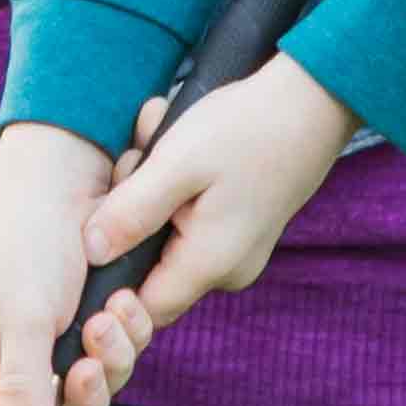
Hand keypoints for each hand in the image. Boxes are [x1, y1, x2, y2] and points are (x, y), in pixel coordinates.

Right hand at [0, 128, 120, 405]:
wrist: (66, 175)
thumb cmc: (30, 238)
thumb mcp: (24, 314)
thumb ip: (22, 383)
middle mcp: (9, 358)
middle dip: (85, 393)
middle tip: (92, 358)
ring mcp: (50, 341)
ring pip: (93, 388)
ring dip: (112, 357)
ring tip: (111, 312)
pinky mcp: (86, 322)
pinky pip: (116, 355)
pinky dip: (127, 334)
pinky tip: (124, 300)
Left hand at [77, 59, 359, 362]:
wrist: (314, 98)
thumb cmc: (247, 128)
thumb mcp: (177, 164)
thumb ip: (130, 213)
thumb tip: (91, 252)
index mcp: (210, 265)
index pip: (143, 307)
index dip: (111, 280)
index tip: (100, 222)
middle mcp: (227, 270)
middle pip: (151, 264)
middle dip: (130, 211)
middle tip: (136, 154)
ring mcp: (237, 250)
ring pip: (166, 232)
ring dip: (149, 186)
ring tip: (156, 132)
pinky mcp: (241, 226)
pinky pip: (190, 216)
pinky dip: (174, 182)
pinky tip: (175, 138)